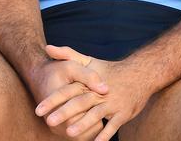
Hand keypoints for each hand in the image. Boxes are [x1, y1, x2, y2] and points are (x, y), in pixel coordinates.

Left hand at [36, 45, 155, 140]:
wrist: (142, 73)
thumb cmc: (110, 70)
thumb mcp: (89, 61)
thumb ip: (68, 55)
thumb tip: (47, 47)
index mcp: (89, 82)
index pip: (69, 90)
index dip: (53, 99)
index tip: (38, 110)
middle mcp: (100, 93)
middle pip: (81, 102)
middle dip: (65, 112)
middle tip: (49, 121)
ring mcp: (113, 103)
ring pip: (97, 114)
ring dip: (84, 123)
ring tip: (69, 133)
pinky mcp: (124, 113)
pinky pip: (114, 125)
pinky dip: (105, 134)